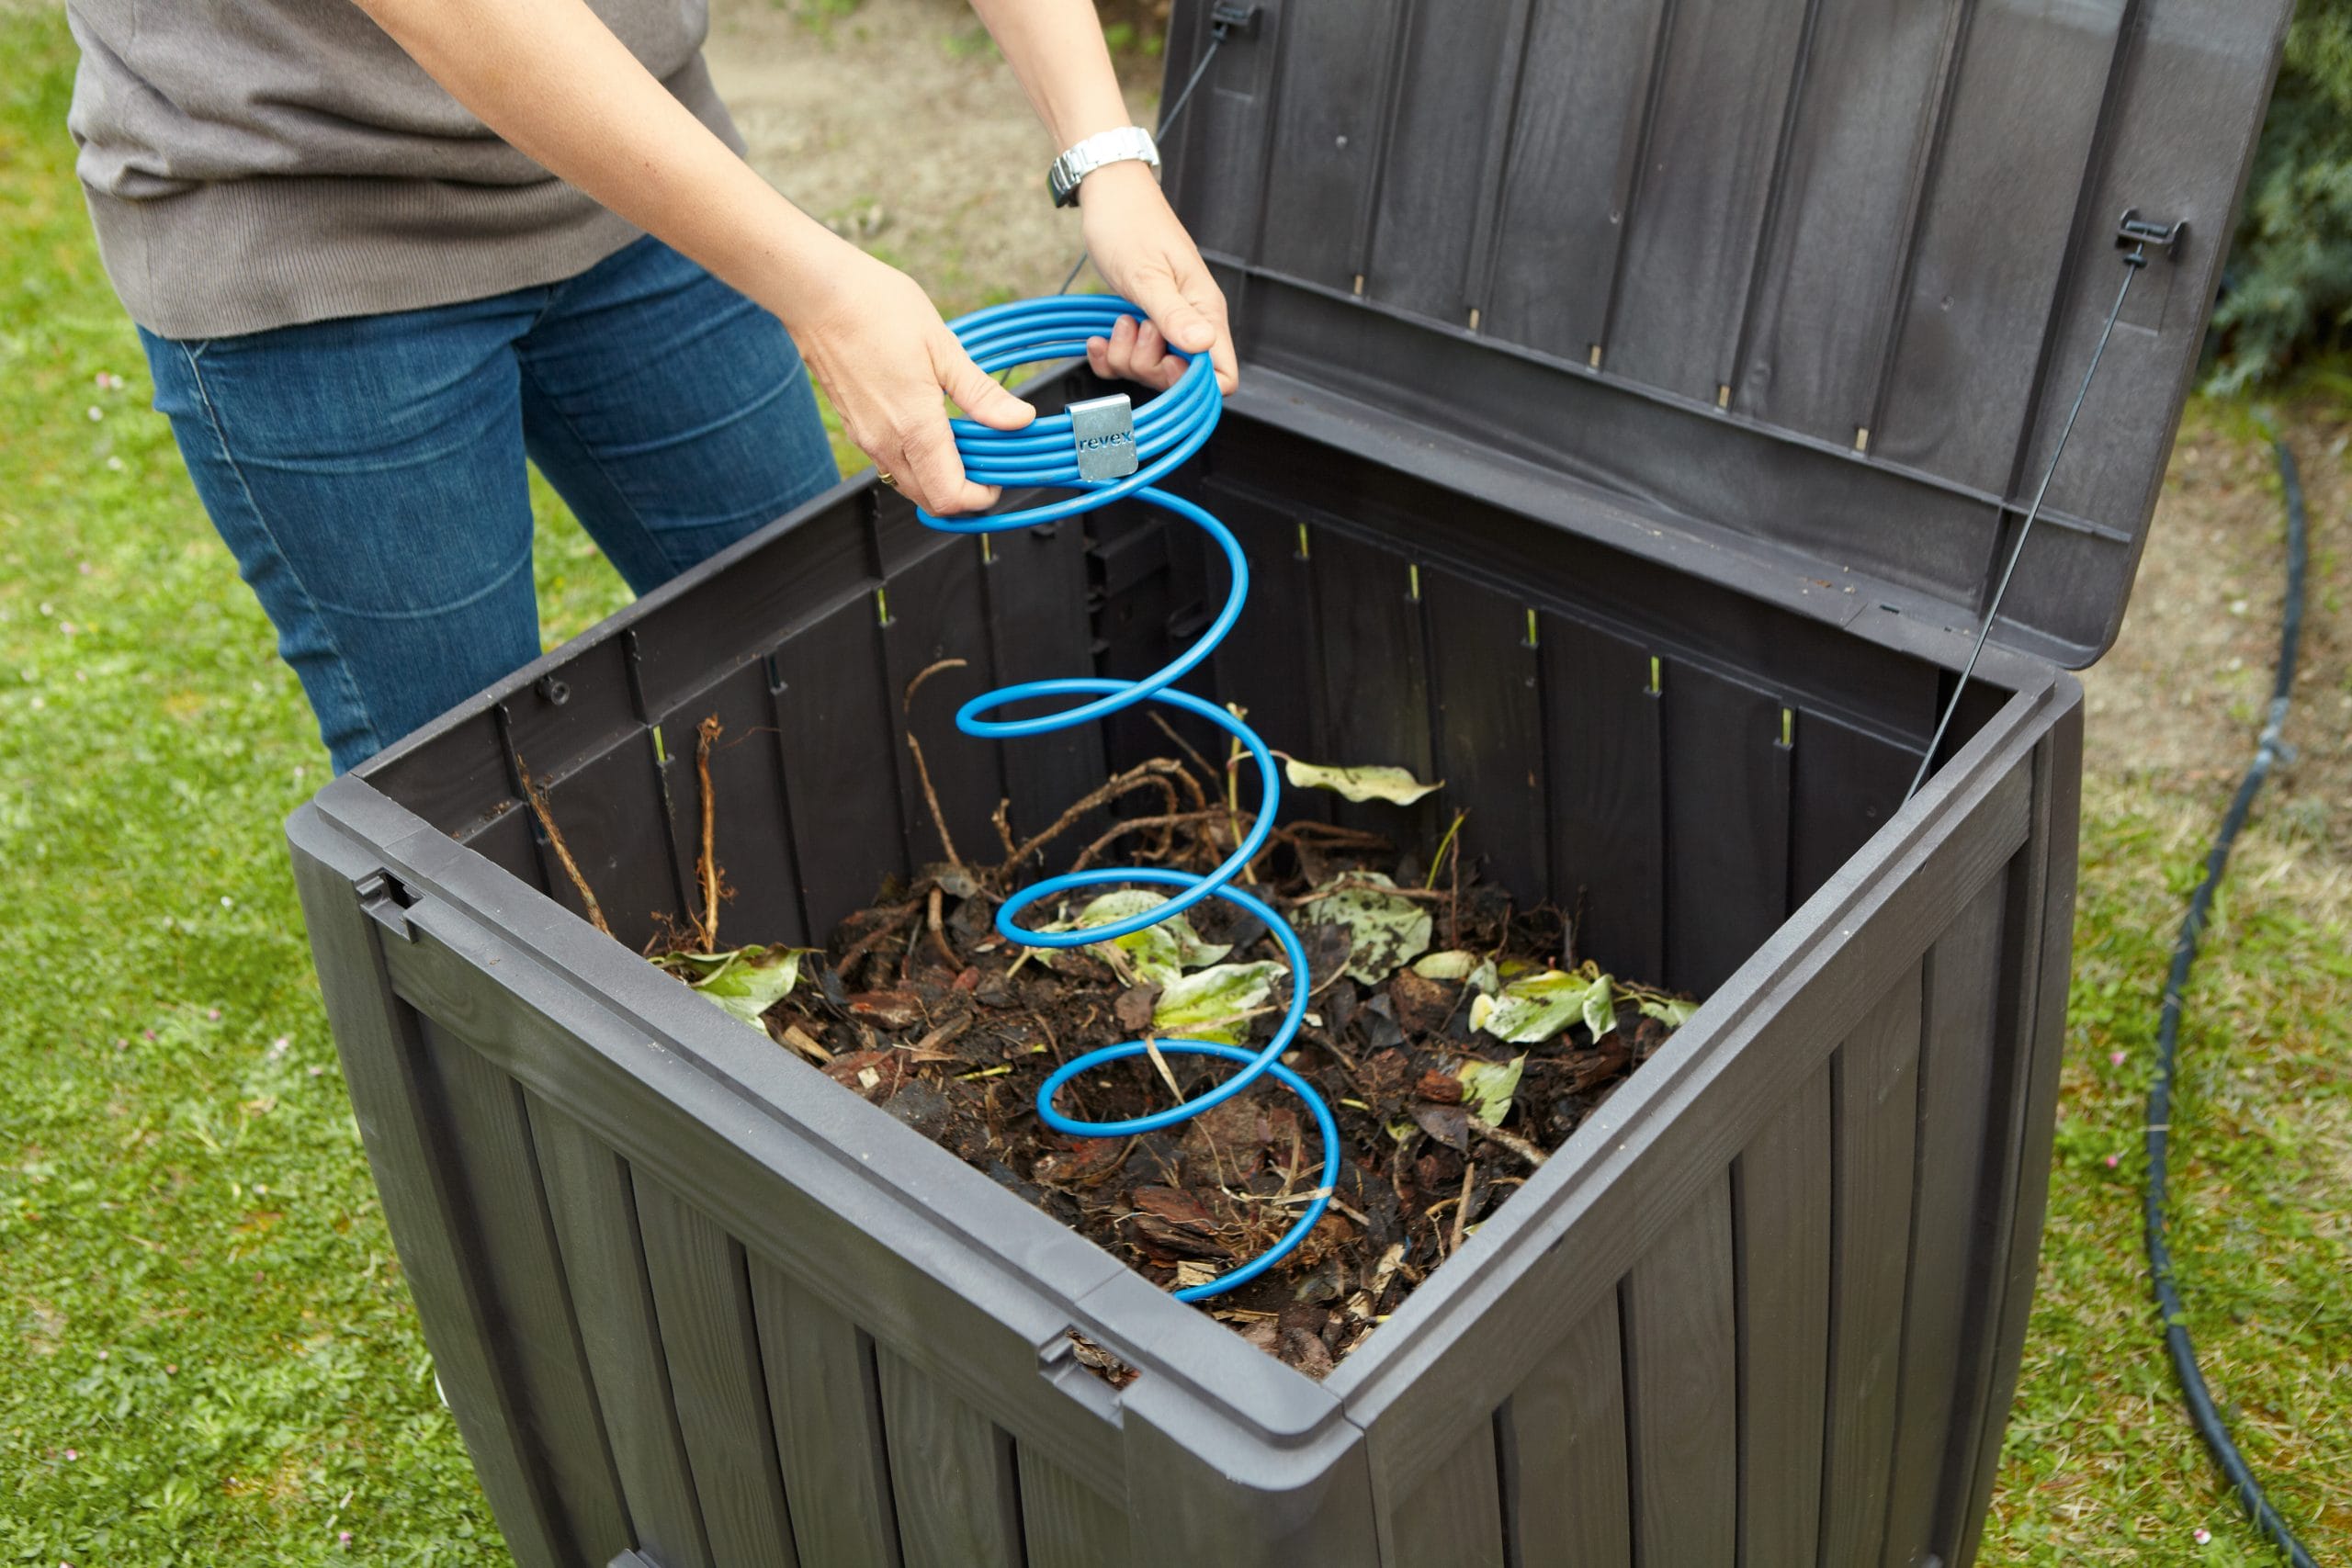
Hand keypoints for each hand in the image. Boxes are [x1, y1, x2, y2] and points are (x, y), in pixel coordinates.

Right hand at [788, 241, 1034, 514]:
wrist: (817, 292)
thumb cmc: (876, 308)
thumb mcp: (942, 347)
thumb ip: (981, 394)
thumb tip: (1019, 419)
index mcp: (913, 427)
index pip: (950, 498)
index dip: (981, 497)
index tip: (999, 474)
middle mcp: (885, 442)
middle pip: (930, 501)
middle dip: (964, 491)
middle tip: (986, 456)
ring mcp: (865, 438)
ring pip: (909, 484)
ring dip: (940, 475)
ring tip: (962, 435)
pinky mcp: (854, 426)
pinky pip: (890, 462)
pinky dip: (917, 459)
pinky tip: (932, 422)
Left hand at [1076, 162, 1237, 394]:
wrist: (1109, 195)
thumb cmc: (1130, 224)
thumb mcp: (1148, 274)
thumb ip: (1175, 314)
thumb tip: (1204, 346)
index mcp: (1205, 311)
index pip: (1223, 374)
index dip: (1195, 384)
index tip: (1166, 365)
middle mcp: (1190, 322)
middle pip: (1182, 379)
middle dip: (1150, 366)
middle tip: (1136, 328)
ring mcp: (1165, 326)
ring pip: (1151, 372)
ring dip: (1126, 356)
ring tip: (1120, 319)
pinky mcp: (1140, 325)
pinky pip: (1126, 362)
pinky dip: (1108, 356)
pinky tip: (1099, 338)